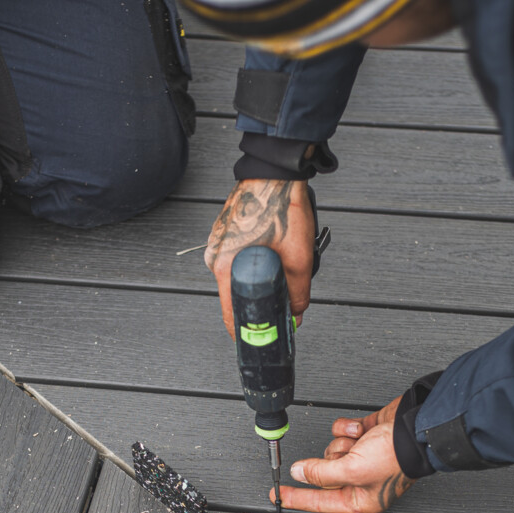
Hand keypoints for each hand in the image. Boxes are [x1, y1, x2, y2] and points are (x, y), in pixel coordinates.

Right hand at [205, 179, 316, 336]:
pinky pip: (239, 257)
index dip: (246, 330)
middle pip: (236, 295)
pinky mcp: (227, 232)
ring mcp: (219, 242)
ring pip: (239, 275)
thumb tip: (296, 316)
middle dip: (259, 301)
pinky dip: (255, 261)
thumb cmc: (281, 206)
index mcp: (223, 267)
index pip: (229, 314)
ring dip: (259, 279)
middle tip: (282, 298)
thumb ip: (297, 294)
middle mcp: (215, 256)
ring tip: (281, 261)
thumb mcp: (298, 258)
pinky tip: (274, 248)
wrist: (276, 171)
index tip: (259, 339)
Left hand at [277, 396, 415, 512]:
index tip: (277, 496)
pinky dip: (348, 428)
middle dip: (333, 458)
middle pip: (324, 470)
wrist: (415, 427)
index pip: (319, 502)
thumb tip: (299, 473)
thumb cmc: (396, 456)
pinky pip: (340, 432)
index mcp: (360, 499)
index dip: (297, 497)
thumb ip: (321, 474)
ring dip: (343, 442)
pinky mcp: (362, 437)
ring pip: (331, 448)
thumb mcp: (352, 471)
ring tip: (362, 443)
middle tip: (349, 455)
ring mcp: (361, 457)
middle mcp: (359, 480)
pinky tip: (363, 430)